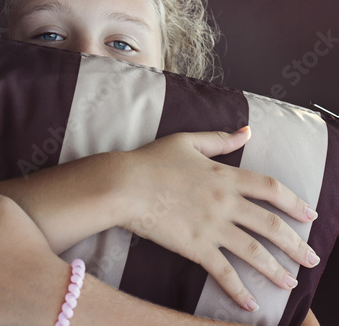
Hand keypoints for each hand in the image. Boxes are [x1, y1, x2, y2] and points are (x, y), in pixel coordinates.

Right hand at [116, 127, 319, 311]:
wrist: (124, 184)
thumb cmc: (150, 161)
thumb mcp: (186, 142)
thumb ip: (219, 140)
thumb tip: (247, 131)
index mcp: (225, 176)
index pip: (271, 189)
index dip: (295, 202)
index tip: (310, 216)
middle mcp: (225, 203)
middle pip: (271, 225)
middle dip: (295, 244)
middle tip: (311, 259)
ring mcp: (211, 227)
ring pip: (254, 251)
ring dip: (276, 270)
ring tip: (291, 283)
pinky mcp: (195, 247)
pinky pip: (223, 272)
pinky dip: (238, 289)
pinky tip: (250, 302)